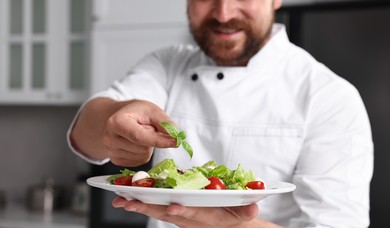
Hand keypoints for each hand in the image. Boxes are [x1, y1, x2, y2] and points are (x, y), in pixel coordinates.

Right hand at [103, 99, 176, 165]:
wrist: (120, 118)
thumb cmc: (136, 113)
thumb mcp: (152, 110)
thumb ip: (165, 123)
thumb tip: (175, 137)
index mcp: (116, 122)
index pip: (139, 136)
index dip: (159, 140)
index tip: (175, 142)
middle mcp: (110, 138)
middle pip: (143, 147)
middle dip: (152, 139)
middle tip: (148, 128)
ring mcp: (111, 151)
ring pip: (143, 156)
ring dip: (149, 147)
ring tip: (142, 134)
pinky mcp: (116, 160)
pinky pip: (139, 162)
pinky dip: (144, 154)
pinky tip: (138, 143)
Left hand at [112, 197, 279, 227]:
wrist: (226, 226)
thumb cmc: (233, 217)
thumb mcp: (243, 214)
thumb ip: (247, 211)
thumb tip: (254, 207)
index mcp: (204, 217)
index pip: (192, 215)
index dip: (183, 212)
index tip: (172, 208)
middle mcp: (188, 218)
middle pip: (166, 213)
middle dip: (148, 208)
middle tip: (127, 203)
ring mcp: (180, 216)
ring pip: (157, 210)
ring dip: (139, 206)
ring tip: (120, 200)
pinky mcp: (175, 212)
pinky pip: (157, 207)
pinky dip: (142, 203)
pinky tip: (128, 197)